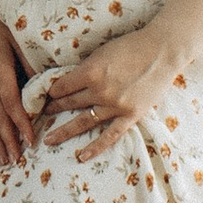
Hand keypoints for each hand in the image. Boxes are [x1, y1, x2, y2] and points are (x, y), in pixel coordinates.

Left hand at [41, 30, 181, 159]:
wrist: (162, 51)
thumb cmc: (131, 46)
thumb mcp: (101, 52)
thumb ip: (86, 69)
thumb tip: (68, 82)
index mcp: (91, 71)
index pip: (62, 86)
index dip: (51, 91)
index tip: (44, 96)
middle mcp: (100, 90)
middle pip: (69, 103)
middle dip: (53, 109)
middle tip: (40, 116)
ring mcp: (115, 105)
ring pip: (84, 121)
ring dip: (64, 130)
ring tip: (49, 139)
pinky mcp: (131, 115)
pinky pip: (110, 135)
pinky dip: (95, 147)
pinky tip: (81, 156)